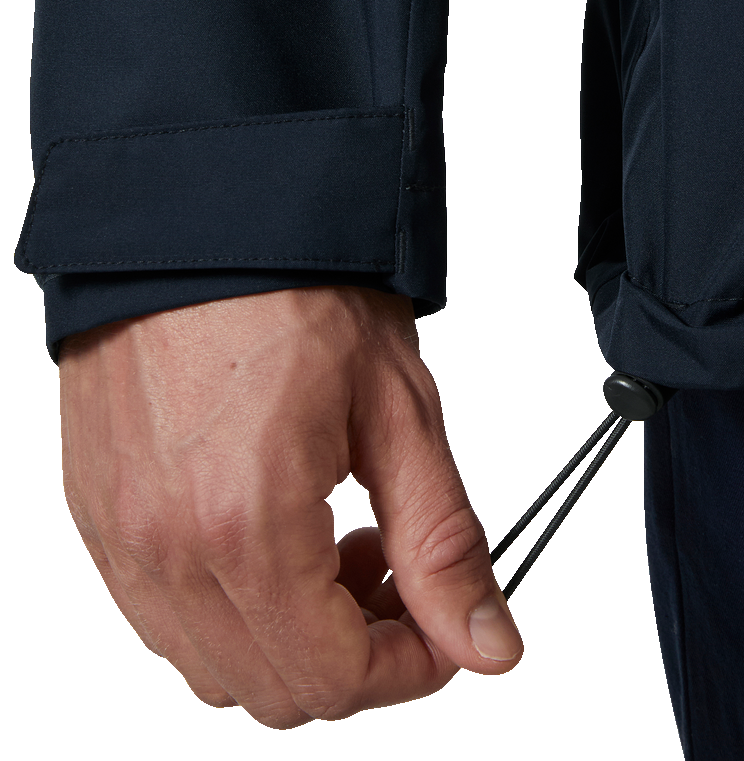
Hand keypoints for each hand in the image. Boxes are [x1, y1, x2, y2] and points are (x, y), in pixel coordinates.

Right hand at [59, 286, 521, 726]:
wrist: (199, 213)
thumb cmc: (293, 285)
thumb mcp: (399, 409)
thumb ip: (443, 544)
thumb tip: (487, 643)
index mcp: (247, 527)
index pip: (335, 679)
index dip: (410, 669)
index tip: (444, 628)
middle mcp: (166, 551)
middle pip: (273, 691)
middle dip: (356, 653)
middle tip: (396, 571)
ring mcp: (120, 538)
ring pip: (212, 665)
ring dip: (290, 634)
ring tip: (336, 540)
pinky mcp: (96, 514)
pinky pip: (162, 615)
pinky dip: (228, 603)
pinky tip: (272, 528)